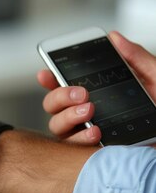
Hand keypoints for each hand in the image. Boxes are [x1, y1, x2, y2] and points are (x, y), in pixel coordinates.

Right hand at [37, 31, 155, 144]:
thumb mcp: (155, 79)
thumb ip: (136, 58)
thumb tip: (115, 38)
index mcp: (98, 94)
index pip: (63, 85)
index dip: (49, 79)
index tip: (46, 73)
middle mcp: (87, 114)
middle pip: (53, 105)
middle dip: (60, 96)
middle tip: (81, 93)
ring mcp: (87, 134)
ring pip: (57, 126)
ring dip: (67, 116)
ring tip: (89, 111)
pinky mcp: (93, 154)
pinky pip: (73, 148)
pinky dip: (81, 139)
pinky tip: (96, 131)